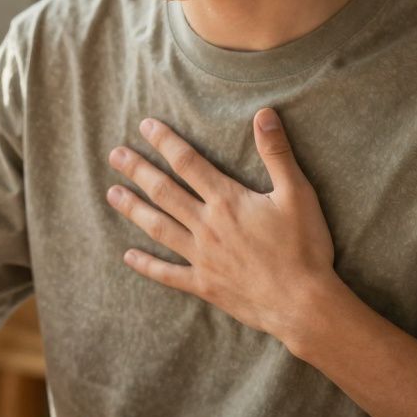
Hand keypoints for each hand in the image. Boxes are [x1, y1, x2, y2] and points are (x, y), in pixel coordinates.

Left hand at [106, 108, 336, 345]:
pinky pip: (168, 273)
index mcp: (228, 201)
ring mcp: (202, 257)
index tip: (145, 126)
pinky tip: (128, 256)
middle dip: (138, 170)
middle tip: (115, 155)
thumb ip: (277, 153)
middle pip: (164, 192)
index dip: (165, 142)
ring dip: (134, 209)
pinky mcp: (204, 284)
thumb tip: (264, 113)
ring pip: (159, 227)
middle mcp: (207, 226)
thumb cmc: (304, 247)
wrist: (302, 303)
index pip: (188, 163)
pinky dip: (146, 265)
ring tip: (112, 194)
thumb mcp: (298, 193)